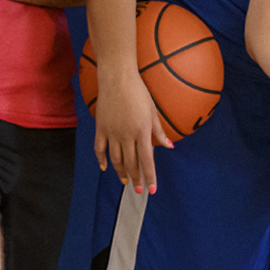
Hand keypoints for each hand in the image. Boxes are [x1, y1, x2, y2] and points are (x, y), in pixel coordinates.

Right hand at [92, 67, 172, 193]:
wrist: (118, 78)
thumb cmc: (139, 93)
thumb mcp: (153, 112)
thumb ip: (159, 132)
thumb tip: (169, 147)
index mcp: (142, 132)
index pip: (147, 160)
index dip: (149, 176)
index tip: (151, 190)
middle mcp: (126, 135)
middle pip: (131, 163)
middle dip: (136, 179)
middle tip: (139, 190)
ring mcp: (112, 133)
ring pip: (116, 159)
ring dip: (121, 173)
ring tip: (126, 181)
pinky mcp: (101, 128)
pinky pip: (99, 149)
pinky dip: (102, 160)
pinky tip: (106, 168)